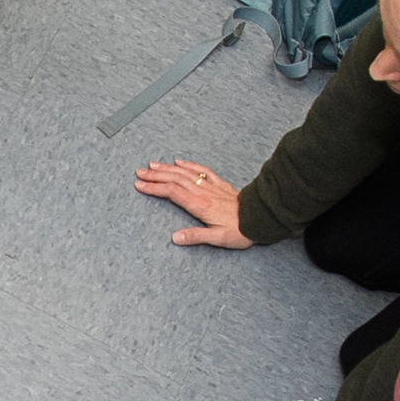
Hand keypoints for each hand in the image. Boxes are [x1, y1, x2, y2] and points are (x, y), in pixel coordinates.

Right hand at [134, 157, 255, 246]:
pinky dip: (189, 164)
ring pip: (185, 173)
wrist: (260, 218)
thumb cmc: (240, 230)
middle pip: (175, 180)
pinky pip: (202, 170)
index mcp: (200, 205)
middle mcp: (203, 192)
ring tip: (152, 165)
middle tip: (139, 173)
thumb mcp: (218, 239)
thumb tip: (175, 238)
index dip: (155, 188)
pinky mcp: (220, 185)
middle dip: (155, 175)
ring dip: (167, 168)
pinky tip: (179, 161)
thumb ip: (196, 236)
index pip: (172, 193)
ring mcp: (211, 186)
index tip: (140, 185)